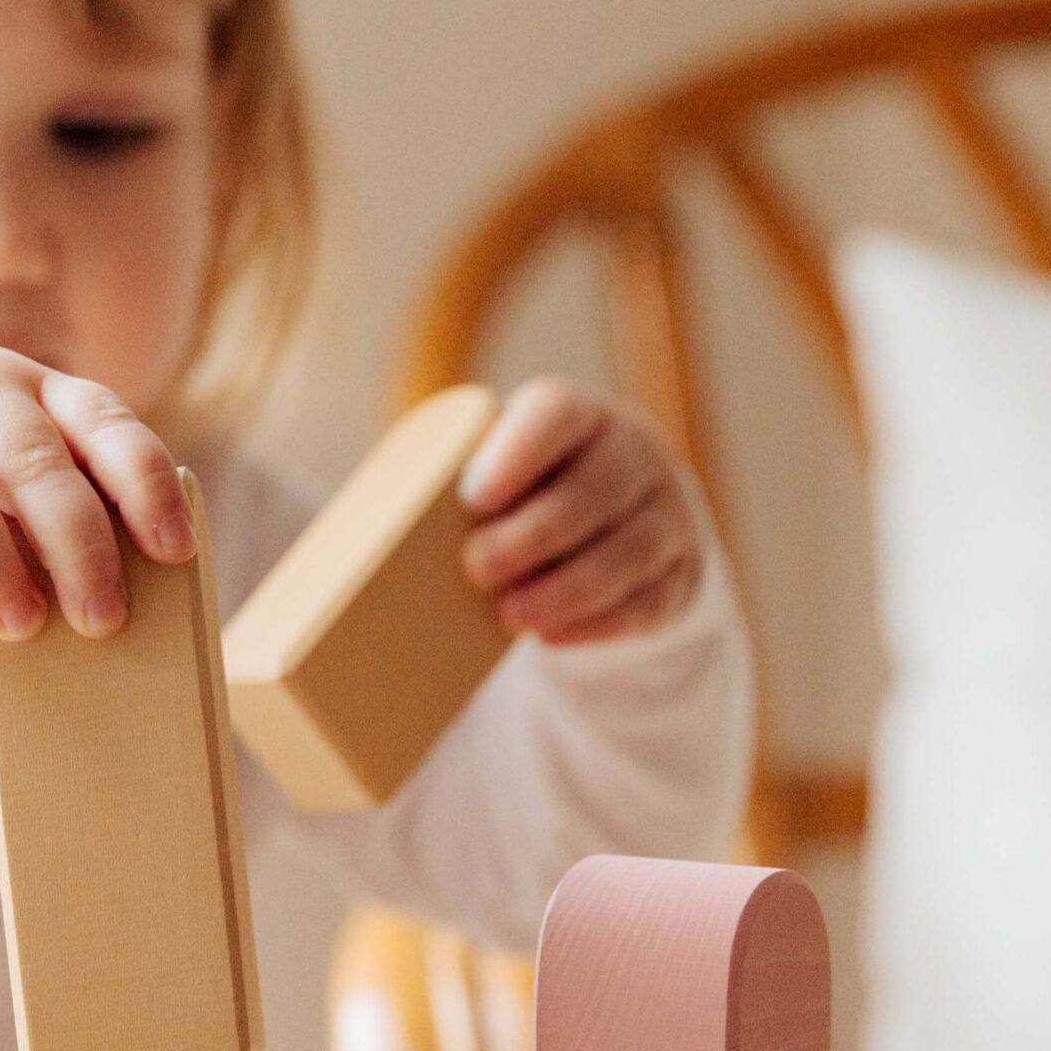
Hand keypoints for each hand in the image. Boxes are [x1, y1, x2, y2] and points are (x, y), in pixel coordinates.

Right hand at [0, 342, 191, 640]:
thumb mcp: (15, 479)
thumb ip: (57, 519)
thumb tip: (113, 603)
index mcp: (36, 390)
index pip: (105, 422)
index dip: (144, 483)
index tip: (174, 551)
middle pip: (31, 457)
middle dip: (76, 541)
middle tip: (102, 620)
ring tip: (17, 625)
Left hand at [457, 379, 704, 646]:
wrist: (621, 503)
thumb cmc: (529, 486)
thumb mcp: (501, 463)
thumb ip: (454, 478)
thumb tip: (369, 527)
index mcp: (578, 415)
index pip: (557, 416)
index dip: (518, 454)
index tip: (473, 497)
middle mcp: (633, 455)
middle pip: (594, 491)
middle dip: (534, 535)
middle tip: (475, 568)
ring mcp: (666, 514)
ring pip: (628, 552)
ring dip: (566, 588)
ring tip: (510, 617)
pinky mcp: (680, 572)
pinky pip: (648, 600)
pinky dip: (598, 623)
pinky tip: (551, 636)